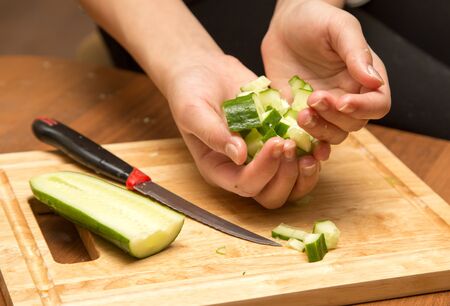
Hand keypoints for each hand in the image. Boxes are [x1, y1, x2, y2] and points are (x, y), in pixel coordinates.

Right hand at [166, 54, 323, 207]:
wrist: (204, 70)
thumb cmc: (190, 91)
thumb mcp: (193, 111)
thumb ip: (213, 134)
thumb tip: (239, 156)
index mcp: (219, 169)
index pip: (245, 185)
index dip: (264, 170)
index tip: (276, 142)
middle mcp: (242, 170)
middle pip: (271, 195)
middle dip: (286, 175)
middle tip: (291, 145)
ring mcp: (263, 157)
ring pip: (291, 184)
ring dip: (304, 173)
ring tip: (310, 148)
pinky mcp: (279, 141)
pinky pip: (301, 160)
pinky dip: (313, 154)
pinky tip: (318, 138)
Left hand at [262, 0, 390, 144]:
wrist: (284, 25)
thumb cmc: (316, 20)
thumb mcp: (339, 28)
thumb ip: (356, 52)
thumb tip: (374, 81)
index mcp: (365, 78)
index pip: (378, 105)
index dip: (363, 109)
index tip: (342, 102)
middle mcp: (348, 97)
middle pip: (353, 124)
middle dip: (334, 117)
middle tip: (313, 98)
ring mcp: (324, 109)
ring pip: (331, 135)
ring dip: (318, 131)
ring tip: (300, 114)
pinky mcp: (301, 113)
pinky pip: (306, 135)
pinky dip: (301, 140)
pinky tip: (290, 132)